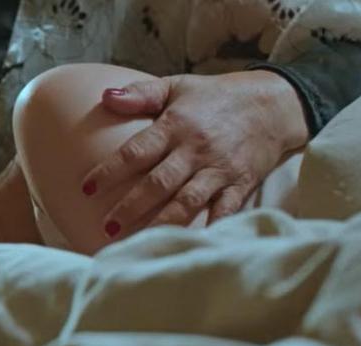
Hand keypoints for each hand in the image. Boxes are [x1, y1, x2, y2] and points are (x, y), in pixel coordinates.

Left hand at [82, 70, 308, 234]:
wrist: (275, 103)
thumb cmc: (217, 97)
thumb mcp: (177, 86)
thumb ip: (140, 94)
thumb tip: (104, 97)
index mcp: (175, 125)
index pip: (135, 151)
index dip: (109, 171)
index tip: (85, 189)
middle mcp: (195, 149)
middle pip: (158, 182)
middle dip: (131, 207)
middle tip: (106, 227)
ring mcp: (219, 169)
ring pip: (187, 201)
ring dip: (162, 223)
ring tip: (139, 243)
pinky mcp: (240, 184)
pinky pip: (225, 211)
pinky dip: (211, 228)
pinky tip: (193, 245)